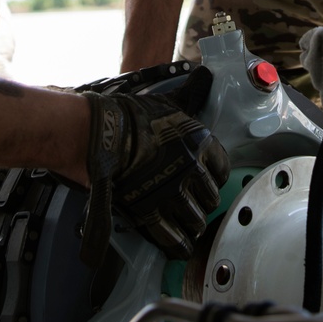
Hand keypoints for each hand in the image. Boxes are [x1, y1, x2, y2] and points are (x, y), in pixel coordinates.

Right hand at [81, 75, 229, 264]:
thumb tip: (205, 75)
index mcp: (201, 144)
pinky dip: (177, 244)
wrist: (100, 133)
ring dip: (192, 224)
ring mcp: (172, 193)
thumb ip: (191, 92)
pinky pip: (172, 237)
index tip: (207, 180)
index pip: (222, 169)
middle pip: (210, 198)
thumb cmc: (131, 115)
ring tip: (188, 226)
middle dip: (203, 202)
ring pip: (195, 220)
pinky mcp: (150, 212)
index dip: (214, 177)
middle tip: (194, 203)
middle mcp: (193, 170)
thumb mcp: (169, 101)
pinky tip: (178, 246)